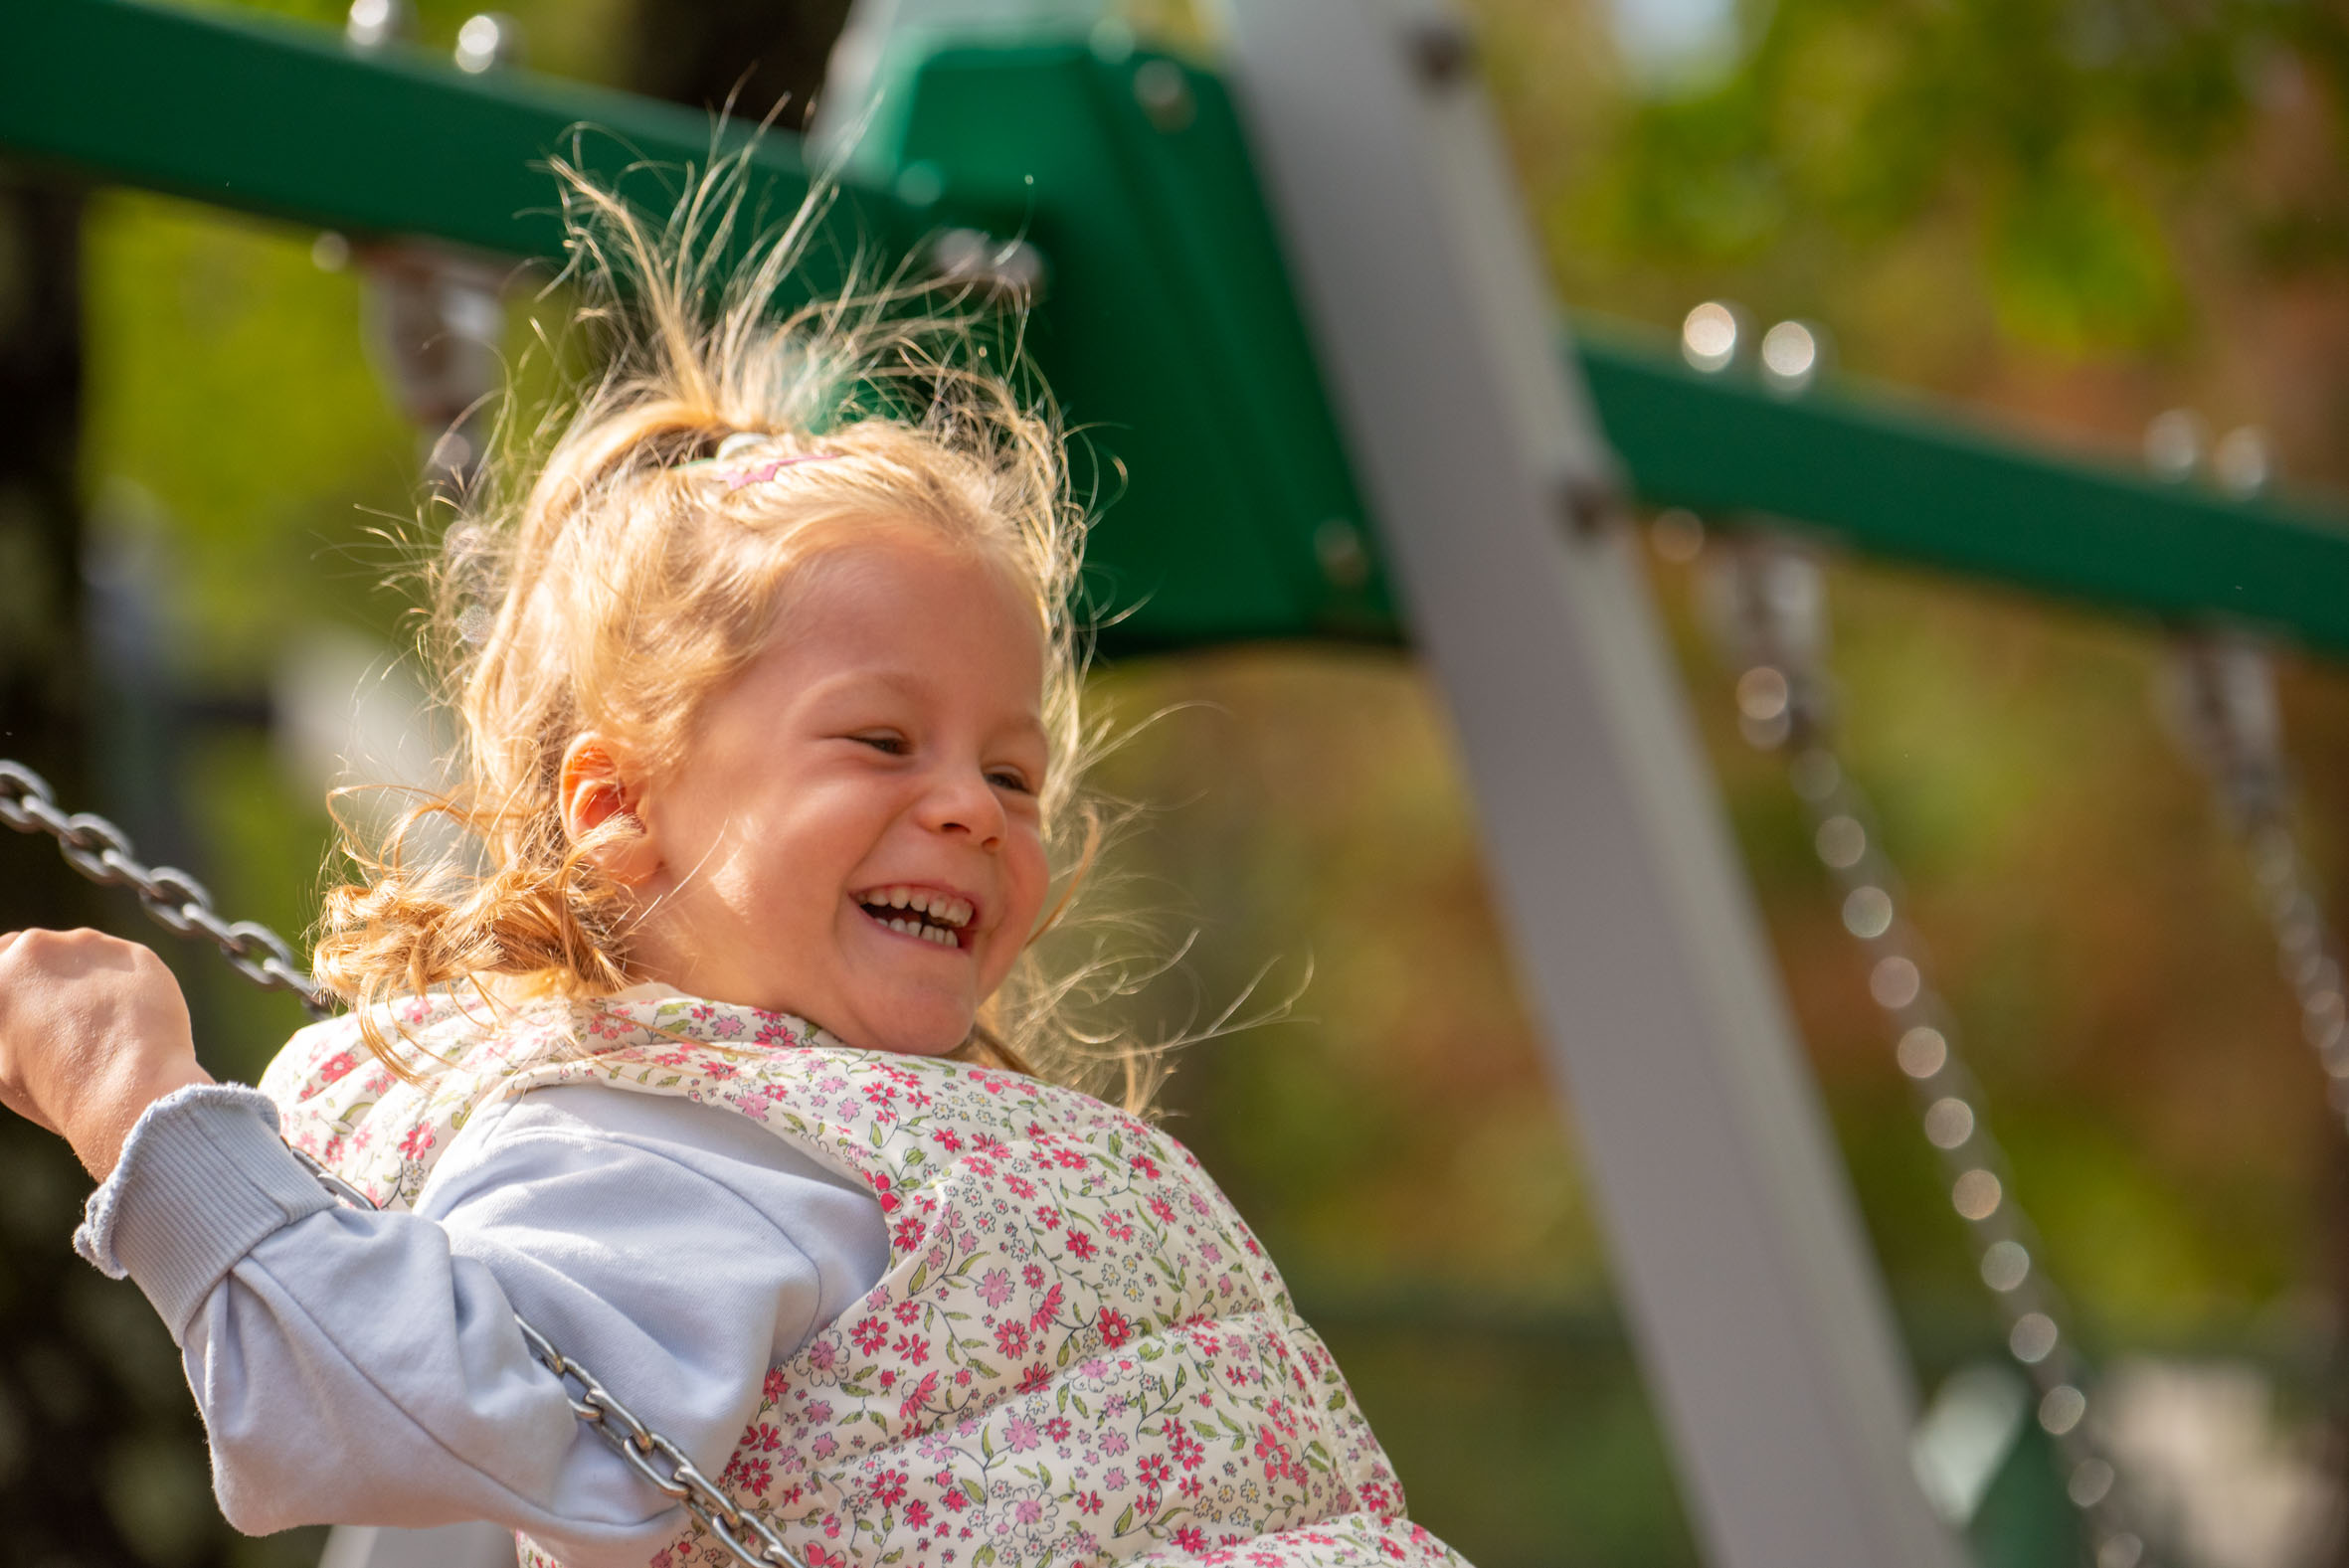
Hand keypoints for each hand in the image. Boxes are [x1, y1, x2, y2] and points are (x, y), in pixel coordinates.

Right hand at [0, 929, 212, 1179]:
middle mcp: (36, 948)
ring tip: (98, 1026)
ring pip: (81, 954)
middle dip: (42, 975)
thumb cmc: (56, 1090)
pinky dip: (122, 986)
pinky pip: (123, 966)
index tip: (25, 1006)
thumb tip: (13, 1018)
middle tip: (60, 1014)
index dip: (11, 985)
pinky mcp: (135, 954)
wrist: (130, 1091)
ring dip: (82, 977)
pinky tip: (128, 1020)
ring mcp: (89, 946)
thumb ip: (3, 1026)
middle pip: (33, 950)